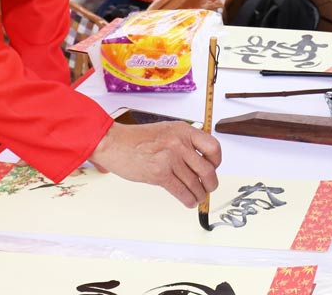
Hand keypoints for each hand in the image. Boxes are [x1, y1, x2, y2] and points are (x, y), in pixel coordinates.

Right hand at [88, 121, 221, 207]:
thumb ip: (184, 142)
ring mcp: (170, 159)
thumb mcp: (167, 130)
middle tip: (209, 187)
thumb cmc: (137, 139)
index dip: (217, 161)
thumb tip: (200, 160)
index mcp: (184, 130)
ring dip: (199, 194)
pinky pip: (182, 192)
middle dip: (211, 183)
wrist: (115, 143)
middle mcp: (180, 143)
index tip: (214, 167)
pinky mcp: (159, 174)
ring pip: (195, 184)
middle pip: (207, 169)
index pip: (213, 147)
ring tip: (198, 197)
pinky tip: (189, 201)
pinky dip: (188, 200)